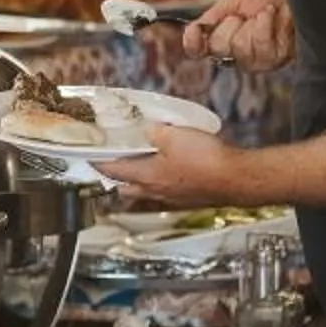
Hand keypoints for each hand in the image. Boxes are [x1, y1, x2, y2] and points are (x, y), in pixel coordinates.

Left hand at [99, 123, 239, 206]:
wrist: (236, 178)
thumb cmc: (206, 161)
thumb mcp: (174, 136)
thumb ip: (155, 131)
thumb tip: (147, 129)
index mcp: (146, 176)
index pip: (113, 170)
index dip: (98, 161)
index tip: (90, 156)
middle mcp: (156, 191)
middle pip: (126, 187)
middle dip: (117, 176)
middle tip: (114, 161)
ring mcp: (173, 197)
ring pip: (146, 190)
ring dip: (139, 179)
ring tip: (142, 162)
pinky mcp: (188, 198)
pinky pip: (166, 190)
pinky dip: (161, 181)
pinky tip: (171, 168)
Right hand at [183, 0, 294, 71]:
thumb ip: (213, 15)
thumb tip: (193, 29)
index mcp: (221, 37)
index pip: (198, 50)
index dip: (193, 43)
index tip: (194, 31)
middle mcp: (234, 53)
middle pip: (217, 47)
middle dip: (230, 24)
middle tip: (243, 16)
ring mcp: (254, 60)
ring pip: (239, 47)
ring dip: (252, 23)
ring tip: (264, 14)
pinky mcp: (272, 61)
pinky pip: (260, 44)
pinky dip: (266, 24)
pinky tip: (272, 17)